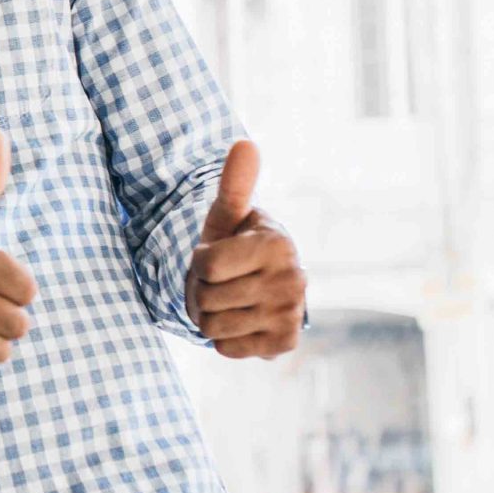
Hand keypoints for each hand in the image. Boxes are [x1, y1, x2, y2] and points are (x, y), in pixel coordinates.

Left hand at [187, 140, 305, 359]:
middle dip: (201, 291)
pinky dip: (224, 338)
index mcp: (278, 244)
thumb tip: (245, 143)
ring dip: (209, 315)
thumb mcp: (229, 214)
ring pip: (212, 327)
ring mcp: (291, 315)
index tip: (214, 256)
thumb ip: (234, 184)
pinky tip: (239, 321)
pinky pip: (226, 348)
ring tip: (227, 300)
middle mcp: (293, 280)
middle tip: (220, 282)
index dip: (200, 261)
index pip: (207, 266)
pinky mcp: (283, 344)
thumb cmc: (236, 243)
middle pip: (206, 298)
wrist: (259, 283)